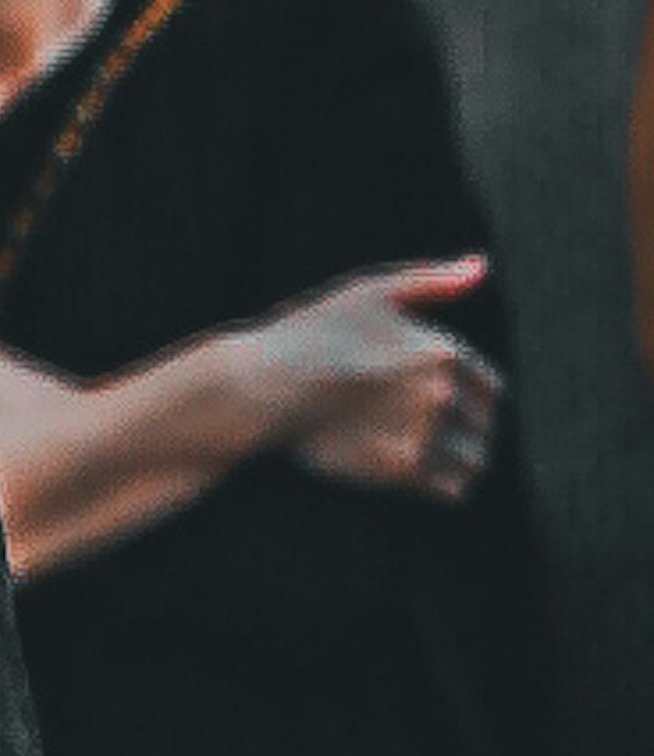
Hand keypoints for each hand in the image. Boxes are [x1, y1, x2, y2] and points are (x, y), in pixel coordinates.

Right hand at [246, 258, 503, 497]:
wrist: (266, 385)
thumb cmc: (312, 333)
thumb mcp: (372, 290)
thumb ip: (433, 280)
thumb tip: (482, 266)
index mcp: (444, 352)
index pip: (490, 390)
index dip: (470, 399)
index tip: (445, 406)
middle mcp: (443, 394)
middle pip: (483, 428)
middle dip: (463, 431)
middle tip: (427, 434)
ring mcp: (425, 433)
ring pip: (473, 462)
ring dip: (456, 462)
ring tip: (425, 458)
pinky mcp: (402, 469)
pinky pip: (452, 489)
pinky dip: (441, 486)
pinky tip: (414, 476)